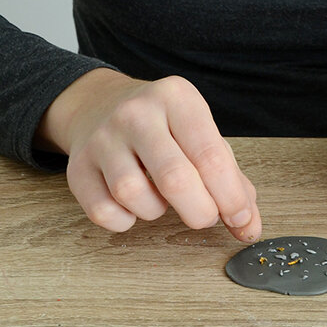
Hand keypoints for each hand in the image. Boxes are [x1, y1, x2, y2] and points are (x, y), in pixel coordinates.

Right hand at [36, 68, 260, 240]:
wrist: (99, 104)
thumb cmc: (165, 128)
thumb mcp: (204, 137)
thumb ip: (233, 182)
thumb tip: (249, 227)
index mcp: (177, 99)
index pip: (210, 156)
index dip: (231, 198)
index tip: (239, 218)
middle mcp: (136, 112)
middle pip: (174, 179)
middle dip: (199, 212)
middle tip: (204, 216)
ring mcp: (102, 137)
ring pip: (133, 196)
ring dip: (156, 212)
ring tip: (161, 199)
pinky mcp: (77, 165)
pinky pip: (103, 212)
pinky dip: (124, 221)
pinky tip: (132, 206)